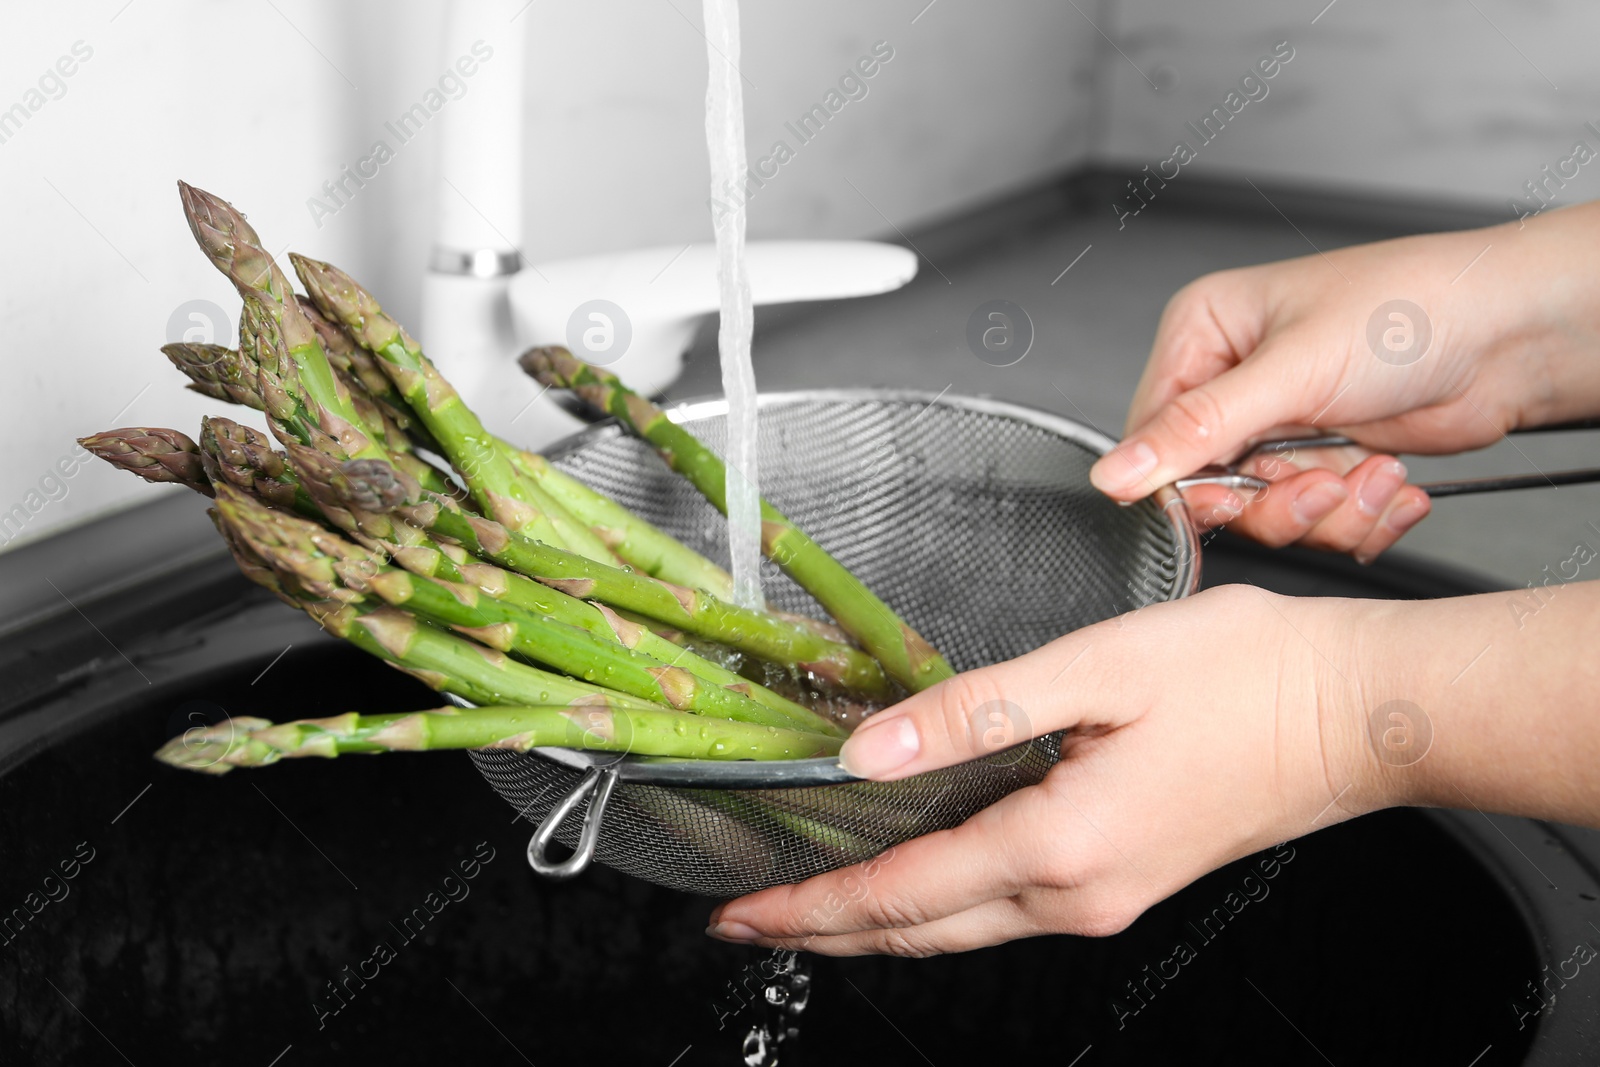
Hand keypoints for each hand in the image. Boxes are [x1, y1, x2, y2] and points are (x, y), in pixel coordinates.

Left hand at [705, 586, 1388, 955]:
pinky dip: (937, 905)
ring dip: (877, 923)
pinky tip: (916, 879)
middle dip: (824, 931)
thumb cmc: (1245, 677)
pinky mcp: (1125, 879)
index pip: (899, 893)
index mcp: (1058, 846)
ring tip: (810, 907)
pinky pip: (1005, 908)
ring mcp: (1104, 897)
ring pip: (960, 928)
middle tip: (748, 922)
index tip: (741, 913)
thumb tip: (866, 752)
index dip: (810, 906)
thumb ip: (972, 713)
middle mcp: (1077, 894)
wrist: (1357, 712)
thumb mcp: (1096, 670)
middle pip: (918, 931)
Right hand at [1090, 204, 1599, 560]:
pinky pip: (1314, 519)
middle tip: (1320, 485)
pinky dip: (1357, 515)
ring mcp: (1283, 423)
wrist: (1515, 333)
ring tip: (1370, 477)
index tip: (1231, 499)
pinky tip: (1390, 482)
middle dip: (1276, 500)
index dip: (1189, 482)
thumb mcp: (1292, 370)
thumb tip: (1113, 473)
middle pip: (1211, 486)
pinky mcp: (1326, 458)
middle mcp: (1236, 380)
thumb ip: (1196, 430)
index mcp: (1204, 334)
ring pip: (1265, 511)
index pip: (1152, 434)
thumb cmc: (1414, 309)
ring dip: (1327, 510)